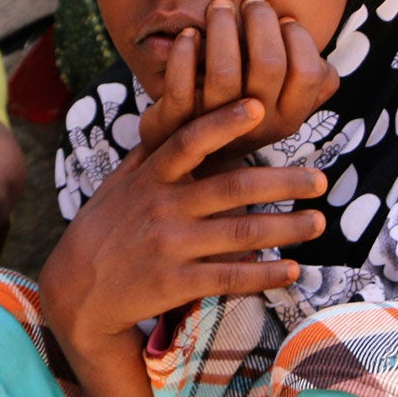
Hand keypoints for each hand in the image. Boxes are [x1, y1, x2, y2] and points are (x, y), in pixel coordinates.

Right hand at [42, 99, 326, 361]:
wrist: (76, 291)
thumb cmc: (103, 229)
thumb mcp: (118, 184)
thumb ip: (150, 153)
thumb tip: (173, 110)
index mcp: (152, 178)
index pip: (190, 141)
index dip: (224, 122)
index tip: (259, 105)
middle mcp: (162, 208)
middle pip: (233, 189)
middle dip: (284, 182)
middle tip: (321, 180)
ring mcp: (170, 247)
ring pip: (241, 234)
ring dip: (287, 228)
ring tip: (318, 223)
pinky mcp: (175, 283)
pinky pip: (230, 277)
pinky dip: (265, 273)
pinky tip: (292, 269)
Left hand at [137, 0, 338, 154]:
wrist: (197, 160)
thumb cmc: (246, 112)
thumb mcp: (283, 102)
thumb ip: (304, 78)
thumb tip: (309, 40)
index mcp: (290, 118)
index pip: (308, 72)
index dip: (298, 37)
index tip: (284, 18)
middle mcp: (259, 125)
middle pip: (269, 64)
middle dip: (261, 20)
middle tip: (252, 2)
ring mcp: (219, 126)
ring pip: (225, 72)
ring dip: (222, 28)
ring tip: (220, 7)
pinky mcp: (181, 124)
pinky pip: (183, 85)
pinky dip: (184, 52)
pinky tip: (188, 33)